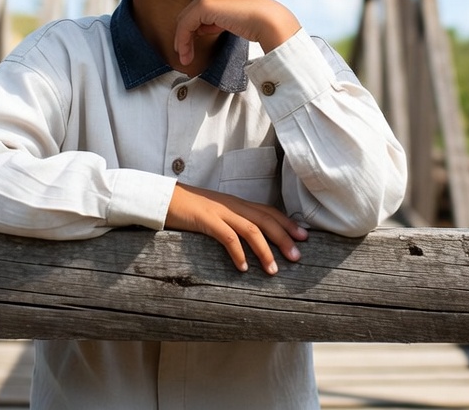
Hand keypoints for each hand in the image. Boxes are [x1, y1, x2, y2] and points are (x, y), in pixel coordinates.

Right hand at [165, 182, 307, 273]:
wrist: (163, 198)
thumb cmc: (189, 208)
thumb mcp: (216, 213)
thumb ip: (232, 221)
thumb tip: (250, 240)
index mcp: (236, 203)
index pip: (268, 211)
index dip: (287, 223)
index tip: (304, 236)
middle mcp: (232, 205)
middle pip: (265, 219)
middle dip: (284, 237)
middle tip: (298, 256)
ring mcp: (220, 211)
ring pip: (251, 229)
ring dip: (265, 250)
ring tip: (274, 270)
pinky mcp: (205, 220)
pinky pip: (227, 236)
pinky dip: (237, 253)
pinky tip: (242, 268)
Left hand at [174, 0, 299, 67]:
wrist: (269, 20)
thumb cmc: (257, 22)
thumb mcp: (232, 19)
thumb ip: (217, 20)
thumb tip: (201, 28)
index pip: (198, 9)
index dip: (193, 29)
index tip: (192, 46)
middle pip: (188, 14)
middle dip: (184, 36)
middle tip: (184, 55)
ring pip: (184, 20)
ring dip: (182, 41)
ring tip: (185, 58)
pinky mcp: (205, 6)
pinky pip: (185, 25)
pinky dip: (183, 41)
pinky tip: (186, 54)